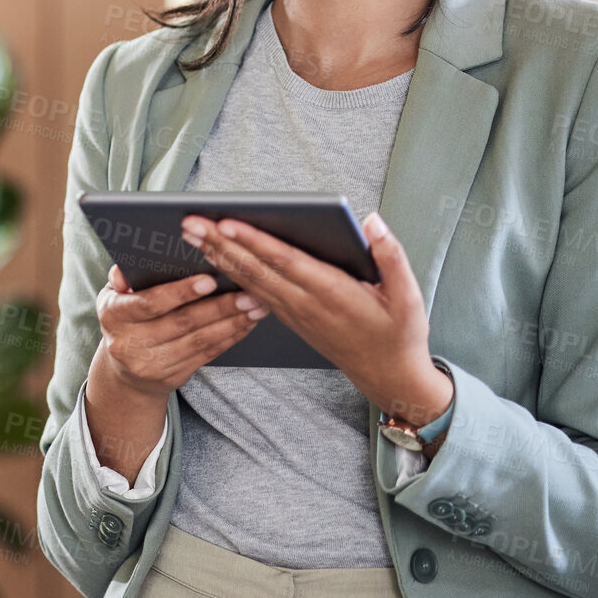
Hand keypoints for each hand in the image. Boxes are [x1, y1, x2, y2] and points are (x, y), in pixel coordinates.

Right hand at [91, 264, 267, 400]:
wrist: (125, 370)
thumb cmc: (126, 317)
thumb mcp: (113, 295)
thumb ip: (121, 279)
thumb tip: (124, 269)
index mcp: (114, 316)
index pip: (149, 304)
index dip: (180, 293)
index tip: (210, 280)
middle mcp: (129, 343)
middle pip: (182, 323)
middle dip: (219, 307)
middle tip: (248, 292)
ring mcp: (151, 364)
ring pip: (199, 341)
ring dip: (232, 323)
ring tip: (256, 306)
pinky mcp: (172, 377)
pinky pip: (206, 355)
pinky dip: (229, 338)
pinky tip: (246, 324)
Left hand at [180, 211, 451, 425]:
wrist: (388, 376)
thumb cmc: (399, 333)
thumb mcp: (408, 295)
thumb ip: (390, 255)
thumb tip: (370, 220)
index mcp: (332, 293)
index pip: (285, 262)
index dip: (254, 242)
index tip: (227, 222)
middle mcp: (305, 303)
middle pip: (255, 269)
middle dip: (220, 245)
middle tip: (188, 222)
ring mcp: (294, 313)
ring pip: (248, 280)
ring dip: (218, 257)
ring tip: (190, 235)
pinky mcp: (290, 318)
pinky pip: (254, 293)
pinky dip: (231, 274)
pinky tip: (213, 259)